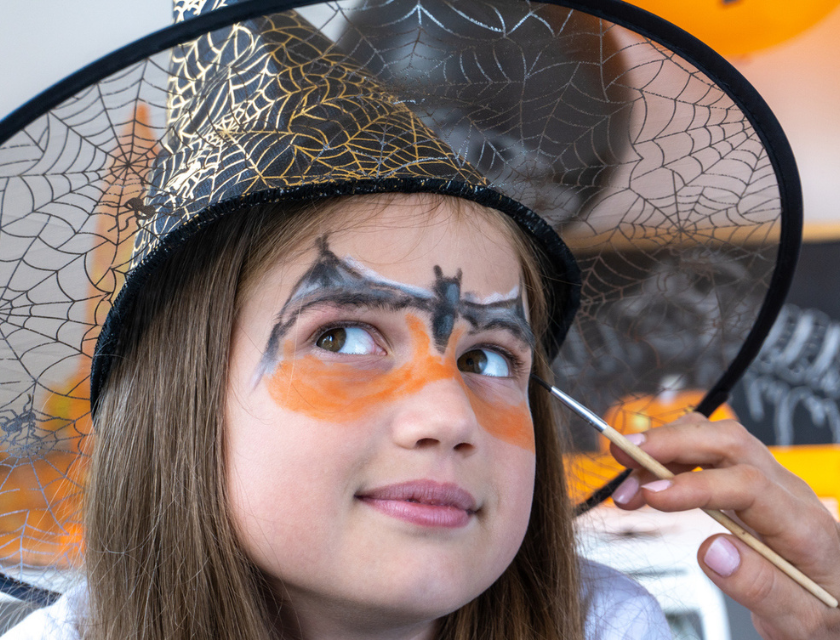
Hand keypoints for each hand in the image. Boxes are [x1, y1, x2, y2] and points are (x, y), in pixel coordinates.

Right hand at [609, 412, 839, 639]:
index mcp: (805, 526)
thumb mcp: (801, 620)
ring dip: (664, 448)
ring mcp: (768, 481)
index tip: (652, 497)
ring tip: (627, 484)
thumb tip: (711, 551)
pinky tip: (645, 481)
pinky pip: (707, 451)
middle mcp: (787, 491)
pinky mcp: (749, 481)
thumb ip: (760, 588)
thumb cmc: (826, 613)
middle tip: (623, 454)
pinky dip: (670, 456)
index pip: (748, 485)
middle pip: (729, 442)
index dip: (695, 485)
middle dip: (670, 442)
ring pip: (715, 438)